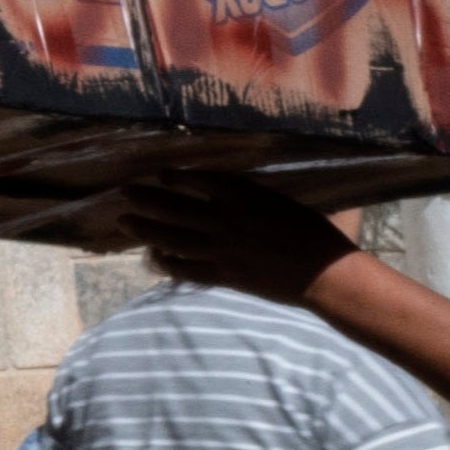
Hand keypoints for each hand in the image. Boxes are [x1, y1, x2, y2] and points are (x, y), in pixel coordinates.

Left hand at [122, 174, 355, 301]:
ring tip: (123, 222)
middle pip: (173, 207)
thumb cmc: (313, 232)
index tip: (161, 174)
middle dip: (145, 199)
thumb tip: (224, 190)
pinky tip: (153, 257)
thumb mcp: (280, 201)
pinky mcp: (224, 275)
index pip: (196, 180)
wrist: (325, 274)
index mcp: (242, 195)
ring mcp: (221, 249)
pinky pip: (186, 268)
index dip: (174, 177)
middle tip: (123, 193)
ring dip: (145, 229)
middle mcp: (224, 219)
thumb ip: (249, 196)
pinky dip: (167, 262)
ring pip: (171, 237)